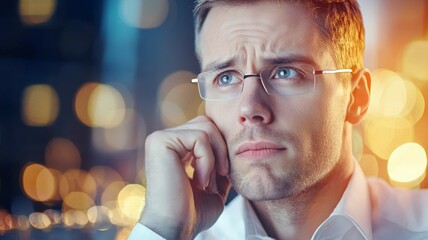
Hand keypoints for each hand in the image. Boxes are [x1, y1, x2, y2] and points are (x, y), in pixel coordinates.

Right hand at [140, 115, 230, 239]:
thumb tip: (233, 145)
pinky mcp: (160, 141)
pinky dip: (207, 160)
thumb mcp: (213, 183)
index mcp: (174, 147)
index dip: (221, 148)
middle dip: (221, 148)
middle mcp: (164, 139)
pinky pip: (199, 137)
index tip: (222, 174)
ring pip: (205, 128)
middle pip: (207, 123)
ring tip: (209, 180)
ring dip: (215, 156)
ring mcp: (160, 138)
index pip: (206, 130)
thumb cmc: (192, 212)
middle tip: (221, 174)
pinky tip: (201, 181)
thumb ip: (218, 163)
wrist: (175, 228)